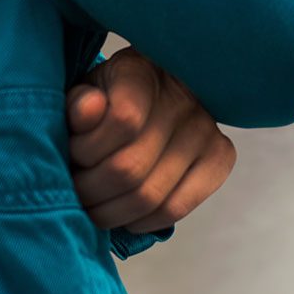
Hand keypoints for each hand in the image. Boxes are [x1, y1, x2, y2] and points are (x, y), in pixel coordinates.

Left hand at [66, 47, 237, 233]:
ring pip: (149, 195)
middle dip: (90, 190)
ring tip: (94, 206)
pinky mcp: (220, 158)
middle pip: (130, 167)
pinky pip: (176, 208)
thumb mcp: (85, 92)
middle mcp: (183, 97)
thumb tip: (88, 109)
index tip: (72, 155)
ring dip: (110, 212)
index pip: (122, 120)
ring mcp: (206, 129)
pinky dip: (143, 221)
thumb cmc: (109, 98)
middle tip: (76, 193)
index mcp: (142, 71)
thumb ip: (78, 103)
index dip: (86, 150)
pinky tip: (126, 214)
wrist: (153, 94)